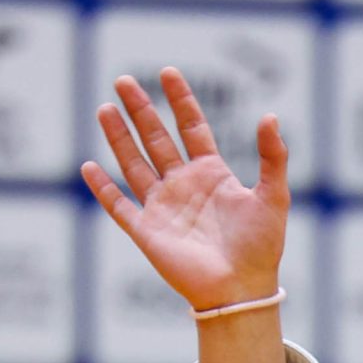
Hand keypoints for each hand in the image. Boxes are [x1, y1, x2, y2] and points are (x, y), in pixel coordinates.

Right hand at [82, 68, 286, 313]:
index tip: (167, 73)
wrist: (242, 289)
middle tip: (123, 80)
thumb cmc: (261, 246)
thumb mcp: (273, 196)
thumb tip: (271, 116)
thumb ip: (273, 156)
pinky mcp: (147, 232)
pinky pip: (119, 206)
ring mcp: (163, 207)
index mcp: (211, 174)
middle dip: (140, 110)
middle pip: (156, 139)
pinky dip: (103, 188)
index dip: (180, 100)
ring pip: (134, 164)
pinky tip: (89, 166)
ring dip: (119, 138)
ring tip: (105, 108)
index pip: (191, 127)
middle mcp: (183, 186)